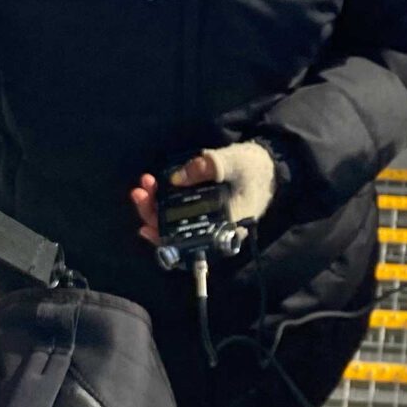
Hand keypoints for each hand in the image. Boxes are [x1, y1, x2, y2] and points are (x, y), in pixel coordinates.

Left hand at [131, 143, 277, 244]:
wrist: (266, 164)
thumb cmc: (253, 168)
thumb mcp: (231, 162)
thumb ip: (206, 168)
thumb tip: (176, 178)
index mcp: (223, 228)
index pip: (189, 243)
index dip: (165, 238)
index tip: (147, 227)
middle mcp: (212, 230)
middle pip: (176, 234)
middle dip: (152, 215)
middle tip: (140, 193)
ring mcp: (205, 220)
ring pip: (173, 223)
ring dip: (154, 207)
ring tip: (144, 185)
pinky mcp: (201, 208)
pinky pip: (177, 213)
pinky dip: (162, 204)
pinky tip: (150, 192)